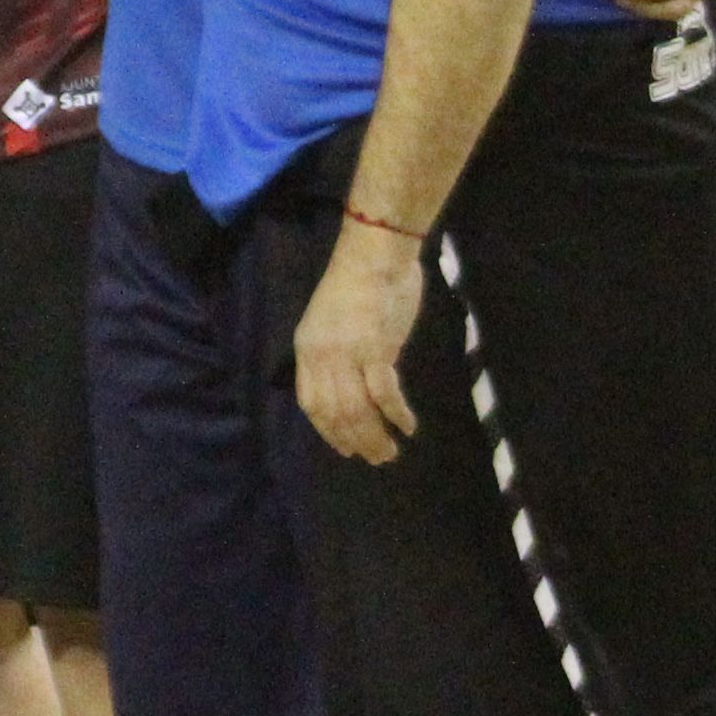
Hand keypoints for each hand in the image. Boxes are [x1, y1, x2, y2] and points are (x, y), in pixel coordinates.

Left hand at [293, 224, 425, 465]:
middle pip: (336, 413)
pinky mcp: (376, 350)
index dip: (328, 431)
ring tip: (391, 452)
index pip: (311, 403)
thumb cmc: (358, 285)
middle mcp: (322, 357)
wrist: (373, 257)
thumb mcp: (331, 322)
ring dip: (375, 437)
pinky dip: (397, 415)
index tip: (344, 448)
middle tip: (376, 458)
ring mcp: (348, 355)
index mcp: (307, 350)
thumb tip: (351, 385)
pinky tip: (408, 426)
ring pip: (358, 411)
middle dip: (355, 441)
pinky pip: (384, 394)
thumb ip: (336, 354)